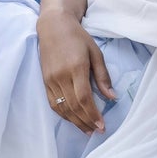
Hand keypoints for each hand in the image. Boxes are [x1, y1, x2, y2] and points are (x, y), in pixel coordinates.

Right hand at [37, 10, 115, 135]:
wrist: (53, 26)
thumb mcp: (95, 52)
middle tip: (97, 131)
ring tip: (87, 130)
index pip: (84, 98)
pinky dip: (63, 114)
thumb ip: (103, 76)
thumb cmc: (77, 37)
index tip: (102, 125)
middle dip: (86, 122)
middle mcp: (61, 76)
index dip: (93, 115)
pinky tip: (72, 119)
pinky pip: (53, 103)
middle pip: (74, 106)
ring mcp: (51, 79)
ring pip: (62, 108)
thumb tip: (112, 97)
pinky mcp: (44, 81)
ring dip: (75, 122)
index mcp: (76, 67)